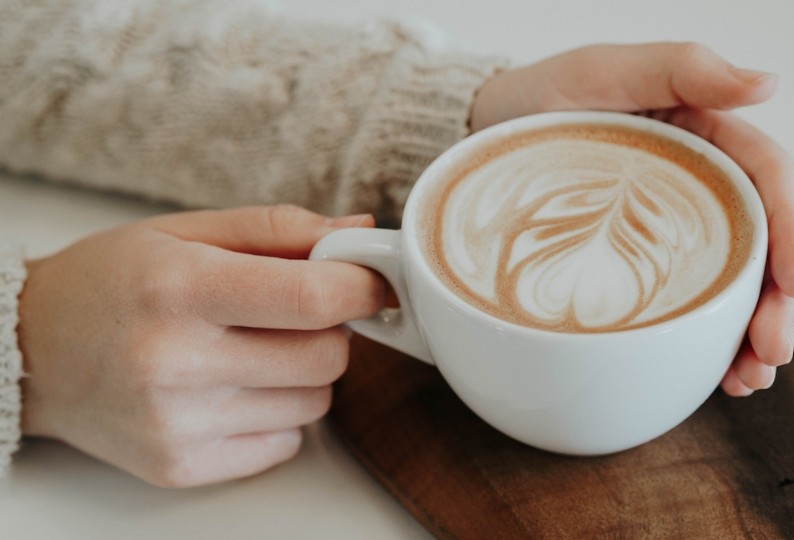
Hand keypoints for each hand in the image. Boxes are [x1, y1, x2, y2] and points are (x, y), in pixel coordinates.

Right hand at [17, 205, 384, 485]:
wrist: (31, 352)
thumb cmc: (111, 282)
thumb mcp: (185, 232)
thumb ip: (278, 229)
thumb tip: (360, 230)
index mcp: (180, 288)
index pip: (312, 297)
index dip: (361, 287)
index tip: (370, 281)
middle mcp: (175, 362)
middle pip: (327, 356)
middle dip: (330, 330)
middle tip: (294, 314)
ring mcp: (178, 423)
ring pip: (315, 404)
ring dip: (304, 374)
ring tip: (253, 350)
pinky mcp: (181, 465)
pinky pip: (285, 443)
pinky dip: (278, 415)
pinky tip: (234, 389)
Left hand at [471, 42, 793, 395]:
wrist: (486, 135)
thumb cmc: (542, 99)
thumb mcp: (604, 71)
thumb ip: (682, 68)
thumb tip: (768, 83)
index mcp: (708, 140)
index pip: (772, 184)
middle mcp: (702, 189)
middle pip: (763, 247)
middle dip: (778, 305)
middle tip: (769, 356)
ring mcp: (675, 232)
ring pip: (734, 285)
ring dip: (751, 335)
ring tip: (748, 381)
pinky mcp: (644, 264)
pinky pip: (688, 304)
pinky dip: (708, 340)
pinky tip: (715, 373)